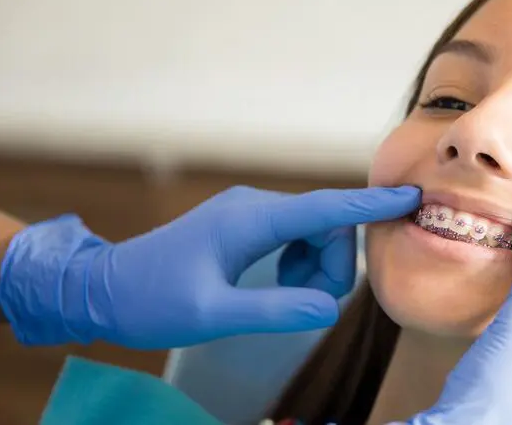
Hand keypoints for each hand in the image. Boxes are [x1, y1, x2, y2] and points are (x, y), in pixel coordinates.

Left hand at [0, 185, 419, 348]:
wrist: (101, 289)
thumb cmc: (150, 302)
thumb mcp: (212, 315)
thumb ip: (274, 310)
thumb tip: (329, 309)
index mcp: (249, 220)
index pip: (324, 208)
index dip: (370, 206)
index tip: (411, 196)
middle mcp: (254, 206)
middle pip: (326, 225)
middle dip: (333, 265)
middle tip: (310, 306)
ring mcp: (249, 213)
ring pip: (313, 232)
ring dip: (317, 267)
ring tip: (288, 298)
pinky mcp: (245, 225)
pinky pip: (294, 236)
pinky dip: (300, 262)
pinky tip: (278, 284)